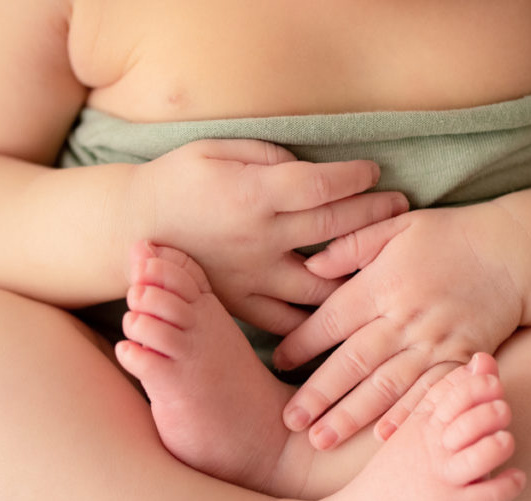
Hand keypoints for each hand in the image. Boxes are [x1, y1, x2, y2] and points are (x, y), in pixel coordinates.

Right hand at [135, 138, 407, 334]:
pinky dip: (319, 317)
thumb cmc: (177, 181)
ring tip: (382, 260)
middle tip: (400, 209)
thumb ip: (267, 156)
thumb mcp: (216, 149)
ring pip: (323, 284)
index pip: (323, 186)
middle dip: (375, 216)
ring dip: (358, 272)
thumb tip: (310, 170)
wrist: (130, 230)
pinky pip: (291, 321)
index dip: (357, 178)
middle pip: (335, 230)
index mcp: (254, 194)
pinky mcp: (244, 305)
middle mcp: (260, 238)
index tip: (374, 173)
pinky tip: (344, 308)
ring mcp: (254, 277)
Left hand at [274, 201, 527, 448]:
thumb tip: (309, 267)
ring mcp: (437, 342)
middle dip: (319, 395)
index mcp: (384, 283)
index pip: (332, 320)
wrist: (516, 251)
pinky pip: (431, 393)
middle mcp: (407, 317)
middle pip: (354, 362)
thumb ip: (352, 245)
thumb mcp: (398, 225)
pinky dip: (408, 416)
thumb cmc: (450, 235)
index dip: (302, 344)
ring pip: (387, 385)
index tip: (279, 363)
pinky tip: (382, 438)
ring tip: (322, 439)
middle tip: (289, 421)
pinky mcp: (463, 359)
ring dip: (353, 415)